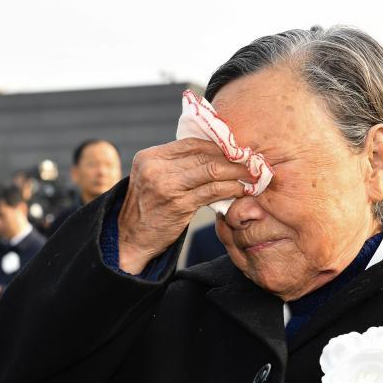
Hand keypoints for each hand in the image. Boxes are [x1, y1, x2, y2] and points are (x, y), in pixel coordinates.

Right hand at [118, 138, 249, 273]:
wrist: (130, 240)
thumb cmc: (148, 209)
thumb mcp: (153, 179)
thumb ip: (176, 165)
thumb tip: (215, 154)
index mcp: (149, 156)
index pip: (191, 143)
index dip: (217, 145)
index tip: (237, 150)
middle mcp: (156, 168)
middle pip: (203, 155)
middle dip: (231, 158)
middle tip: (252, 161)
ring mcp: (166, 186)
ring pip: (211, 171)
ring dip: (236, 172)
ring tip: (251, 175)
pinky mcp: (178, 205)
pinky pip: (212, 191)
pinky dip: (230, 189)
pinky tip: (241, 190)